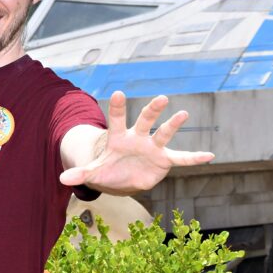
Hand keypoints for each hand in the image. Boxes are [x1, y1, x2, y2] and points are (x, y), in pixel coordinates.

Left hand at [59, 92, 213, 194]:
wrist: (122, 177)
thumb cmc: (108, 169)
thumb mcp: (94, 172)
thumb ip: (81, 173)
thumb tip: (62, 179)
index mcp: (119, 137)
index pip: (117, 119)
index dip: (117, 107)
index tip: (118, 93)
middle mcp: (138, 138)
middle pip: (145, 120)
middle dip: (152, 110)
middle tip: (161, 98)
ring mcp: (152, 148)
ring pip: (163, 134)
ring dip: (172, 125)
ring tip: (183, 113)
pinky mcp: (164, 160)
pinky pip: (181, 159)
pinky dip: (194, 158)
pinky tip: (210, 156)